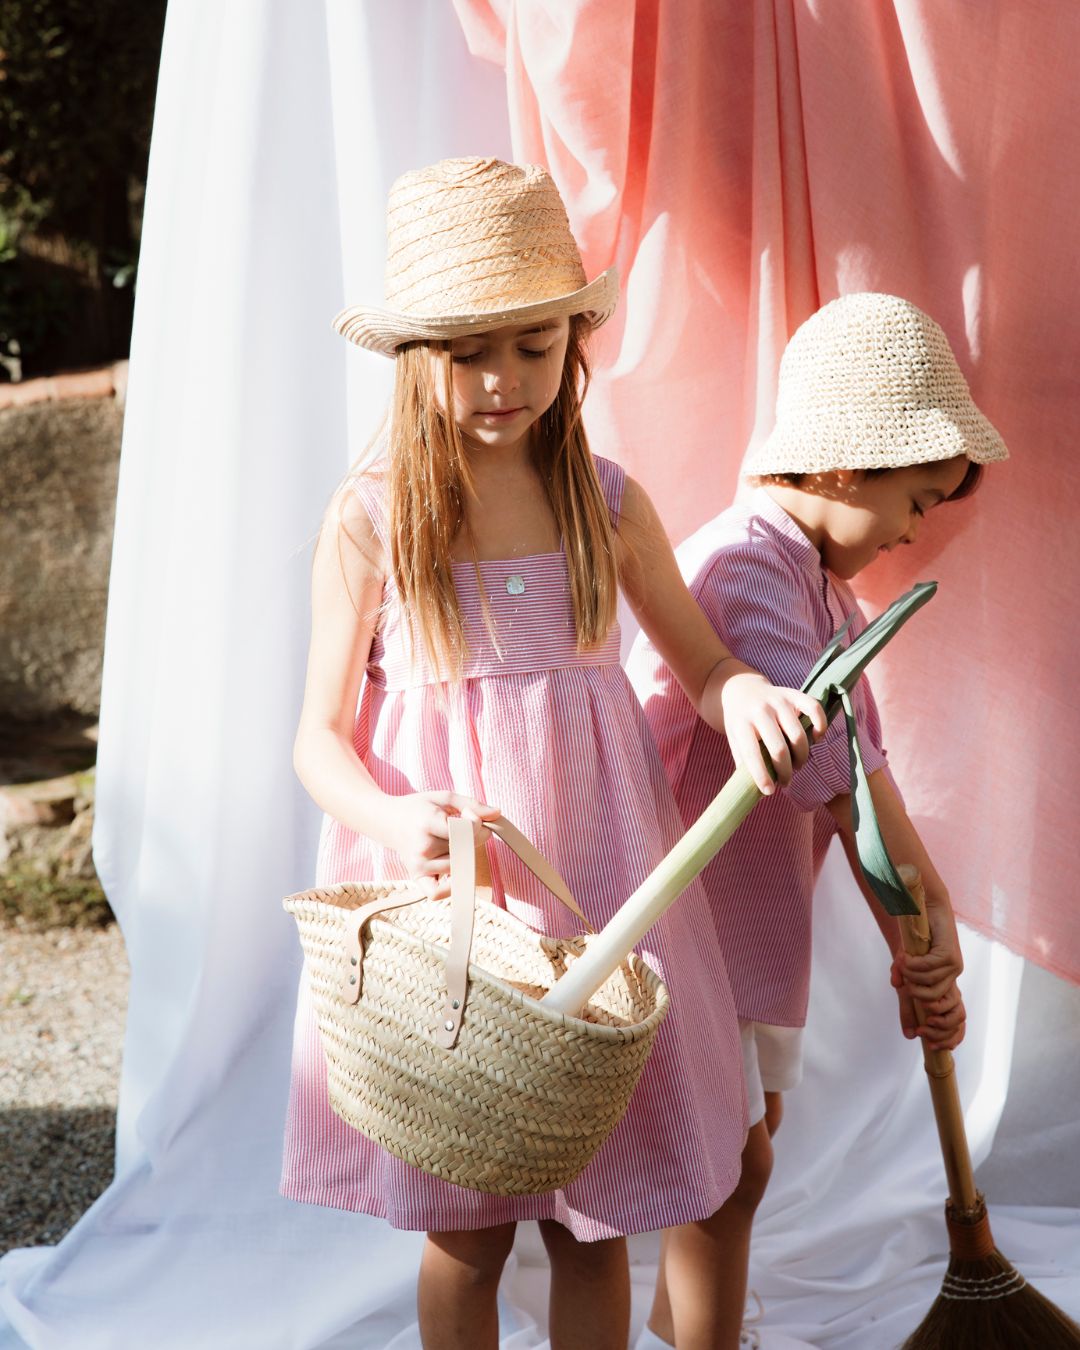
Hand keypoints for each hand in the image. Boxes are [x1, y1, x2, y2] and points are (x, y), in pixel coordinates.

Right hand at [383, 790, 499, 884]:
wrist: (389, 821)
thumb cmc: (420, 808)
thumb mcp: (444, 798)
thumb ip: (472, 804)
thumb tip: (496, 813)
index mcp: (427, 823)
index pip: (463, 831)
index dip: (476, 823)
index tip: (471, 815)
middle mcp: (422, 848)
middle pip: (465, 850)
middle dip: (476, 839)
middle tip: (471, 829)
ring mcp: (418, 866)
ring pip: (459, 868)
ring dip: (465, 857)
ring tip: (456, 843)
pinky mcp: (417, 877)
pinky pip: (437, 893)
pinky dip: (451, 887)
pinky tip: (455, 870)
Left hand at [719, 666, 827, 793]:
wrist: (741, 688)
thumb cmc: (739, 721)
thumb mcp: (734, 739)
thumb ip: (744, 760)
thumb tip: (756, 790)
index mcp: (741, 724)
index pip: (752, 754)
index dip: (762, 775)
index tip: (770, 792)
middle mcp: (760, 711)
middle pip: (779, 748)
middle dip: (786, 771)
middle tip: (786, 781)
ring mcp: (778, 701)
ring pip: (798, 735)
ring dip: (802, 756)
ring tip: (798, 764)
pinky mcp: (794, 694)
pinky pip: (814, 708)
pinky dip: (820, 726)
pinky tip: (816, 738)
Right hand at [891, 899, 965, 1049]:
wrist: (923, 911)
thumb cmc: (913, 946)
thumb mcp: (906, 977)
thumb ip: (906, 1003)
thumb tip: (909, 1034)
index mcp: (946, 988)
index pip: (958, 1022)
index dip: (947, 1036)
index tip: (924, 1039)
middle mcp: (952, 980)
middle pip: (940, 1007)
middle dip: (918, 1001)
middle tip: (905, 987)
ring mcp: (953, 967)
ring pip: (930, 986)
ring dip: (911, 976)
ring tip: (903, 963)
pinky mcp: (949, 954)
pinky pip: (927, 968)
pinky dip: (911, 964)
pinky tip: (905, 956)